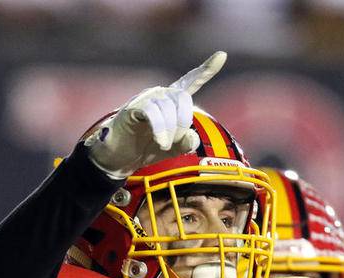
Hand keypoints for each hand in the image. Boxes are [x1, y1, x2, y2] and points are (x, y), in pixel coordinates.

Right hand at [84, 51, 226, 177]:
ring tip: (163, 144)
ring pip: (169, 109)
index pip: (192, 81)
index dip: (207, 70)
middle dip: (184, 123)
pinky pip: (153, 114)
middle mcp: (161, 94)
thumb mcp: (175, 147)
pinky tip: (161, 142)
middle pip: (184, 99)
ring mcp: (147, 98)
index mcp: (173, 100)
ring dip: (171, 132)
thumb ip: (187, 143)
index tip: (222, 55)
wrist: (120, 155)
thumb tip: (192, 137)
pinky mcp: (134, 107)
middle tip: (175, 141)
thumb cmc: (148, 146)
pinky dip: (160, 130)